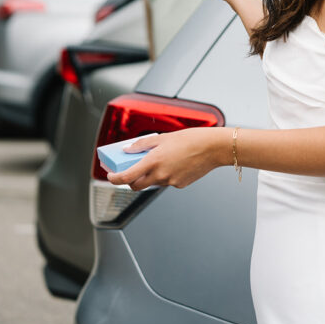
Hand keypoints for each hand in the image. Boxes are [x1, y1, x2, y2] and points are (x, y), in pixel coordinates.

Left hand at [106, 127, 228, 190]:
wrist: (214, 148)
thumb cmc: (192, 139)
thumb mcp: (164, 137)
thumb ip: (143, 144)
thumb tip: (128, 149)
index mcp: (154, 161)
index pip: (126, 177)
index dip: (114, 179)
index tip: (110, 176)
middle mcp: (160, 175)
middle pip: (136, 186)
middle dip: (130, 180)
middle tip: (130, 170)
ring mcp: (170, 182)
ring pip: (153, 183)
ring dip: (150, 175)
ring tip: (159, 160)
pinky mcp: (180, 185)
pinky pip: (167, 182)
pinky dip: (166, 175)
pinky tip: (176, 163)